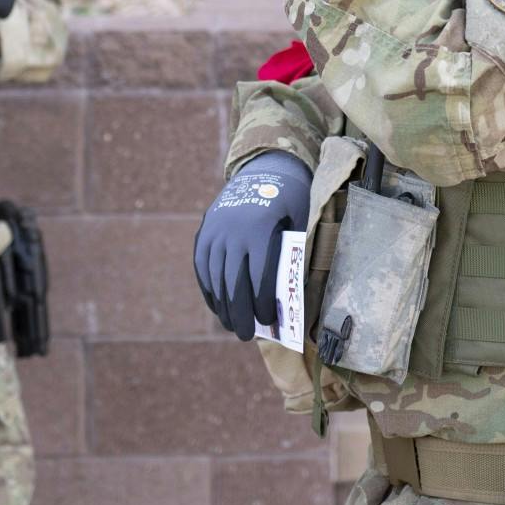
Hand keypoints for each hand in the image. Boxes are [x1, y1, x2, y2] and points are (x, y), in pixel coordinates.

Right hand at [193, 151, 310, 340]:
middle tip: (244, 335)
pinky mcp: (204, 232)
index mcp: (259, 228)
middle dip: (239, 312)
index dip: (261, 302)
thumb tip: (291, 299)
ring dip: (222, 305)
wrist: (263, 169)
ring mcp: (214, 231)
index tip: (266, 321)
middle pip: (233, 282)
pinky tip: (217, 306)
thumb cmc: (291, 201)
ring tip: (231, 325)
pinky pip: (202, 267)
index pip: (258, 276)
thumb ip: (296, 254)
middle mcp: (231, 231)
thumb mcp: (302, 220)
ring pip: (214, 277)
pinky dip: (209, 289)